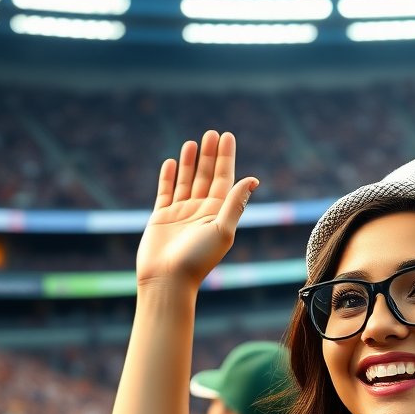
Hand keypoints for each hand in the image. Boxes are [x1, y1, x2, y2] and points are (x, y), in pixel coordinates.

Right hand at [136, 131, 257, 291]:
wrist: (168, 280)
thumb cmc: (198, 259)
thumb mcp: (222, 229)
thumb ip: (235, 203)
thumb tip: (253, 179)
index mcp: (218, 214)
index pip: (224, 179)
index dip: (226, 158)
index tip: (227, 136)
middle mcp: (201, 212)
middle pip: (206, 176)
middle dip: (209, 155)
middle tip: (211, 133)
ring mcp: (181, 214)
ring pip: (186, 181)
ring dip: (190, 162)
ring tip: (193, 142)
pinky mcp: (162, 218)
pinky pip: (165, 192)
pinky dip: (168, 177)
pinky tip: (172, 162)